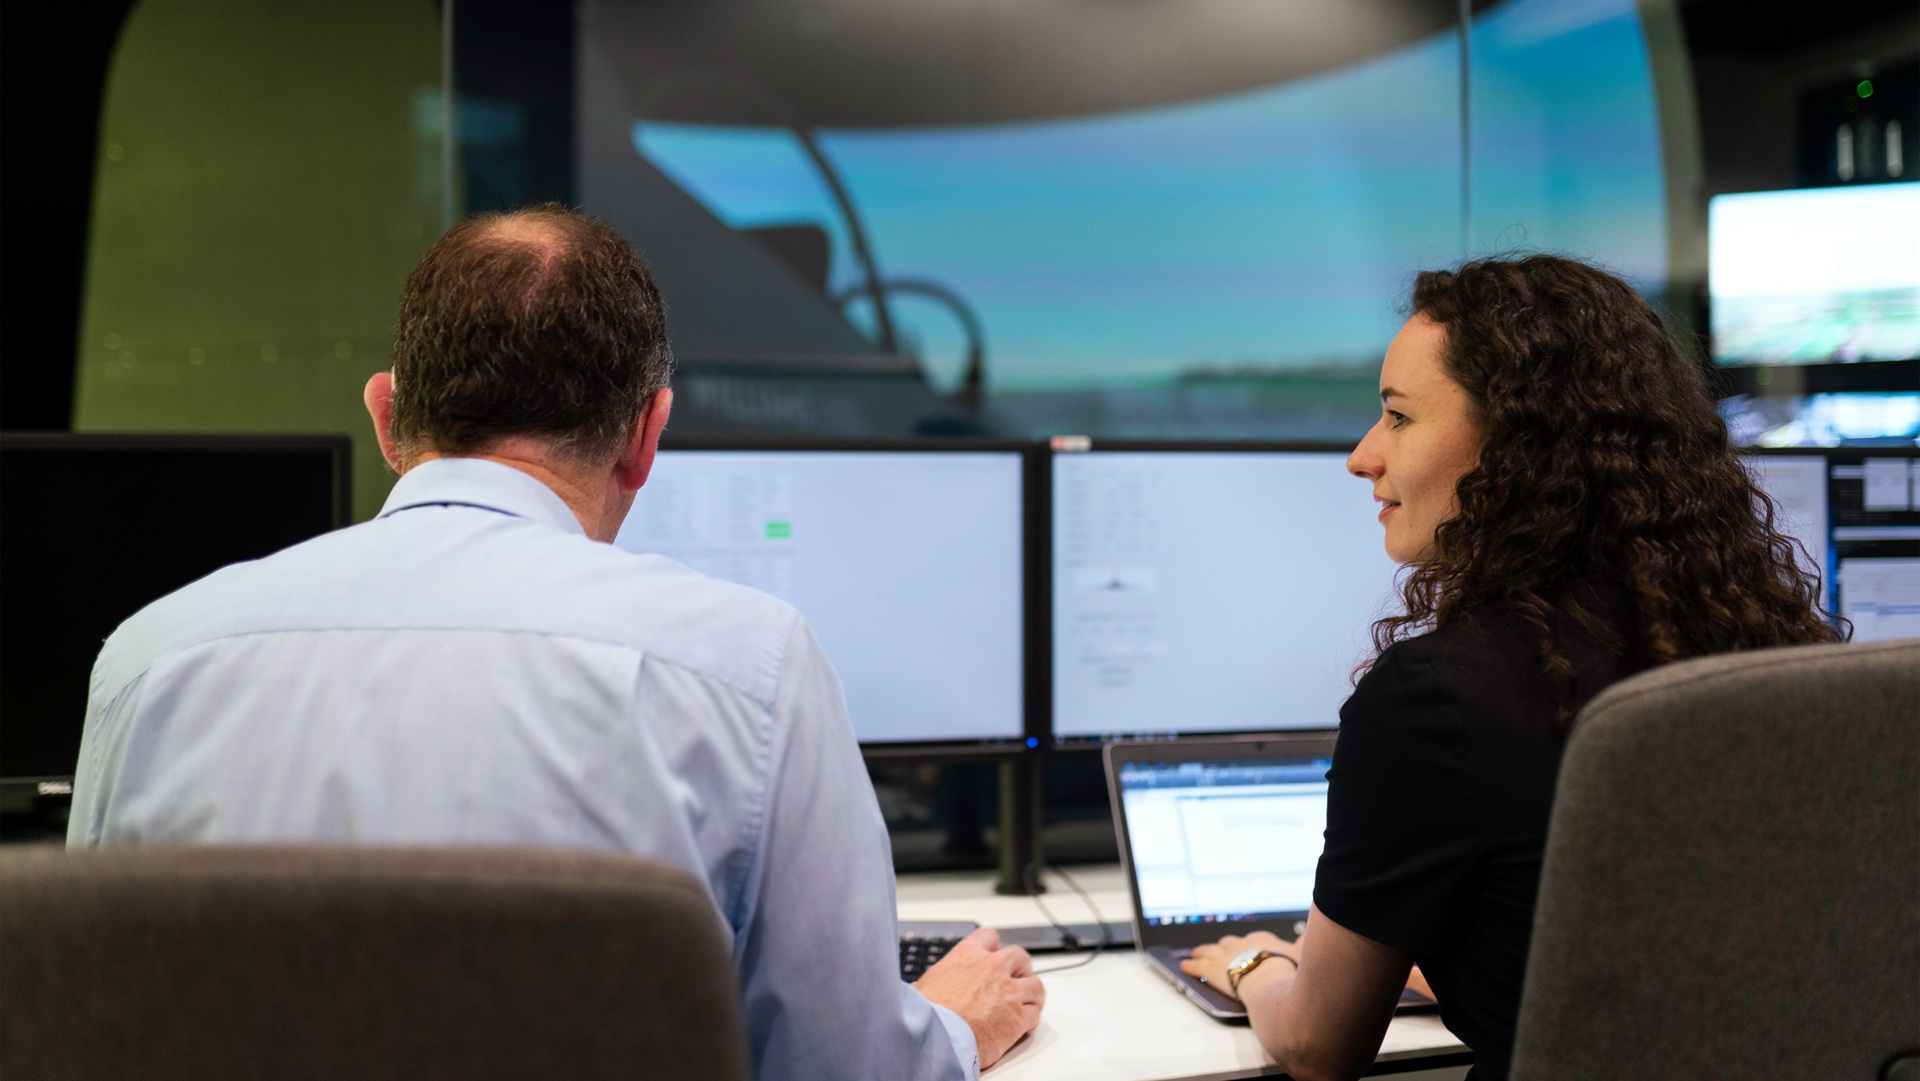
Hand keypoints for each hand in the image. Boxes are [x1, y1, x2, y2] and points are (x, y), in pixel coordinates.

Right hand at [913, 928, 1045, 1068]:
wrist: (937, 1039)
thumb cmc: (926, 1014)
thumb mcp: (923, 985)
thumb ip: (935, 981)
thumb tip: (921, 990)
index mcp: (968, 955)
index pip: (989, 937)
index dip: (994, 947)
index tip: (994, 955)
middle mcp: (992, 968)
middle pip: (1019, 957)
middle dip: (1019, 968)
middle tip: (1015, 979)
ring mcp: (1009, 992)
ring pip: (1035, 985)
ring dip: (1031, 993)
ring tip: (1026, 1001)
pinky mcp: (1018, 1018)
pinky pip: (1035, 1013)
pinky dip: (1031, 1018)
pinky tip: (1024, 1023)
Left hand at [1179, 930, 1297, 1001]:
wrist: (1270, 978)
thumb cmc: (1288, 968)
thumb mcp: (1302, 953)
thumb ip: (1304, 943)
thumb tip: (1308, 935)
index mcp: (1261, 940)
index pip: (1251, 940)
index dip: (1245, 944)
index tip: (1244, 946)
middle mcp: (1240, 944)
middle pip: (1227, 943)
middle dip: (1222, 947)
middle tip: (1216, 950)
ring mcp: (1225, 956)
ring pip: (1209, 951)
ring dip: (1200, 952)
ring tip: (1194, 953)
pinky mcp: (1213, 970)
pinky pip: (1198, 967)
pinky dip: (1190, 966)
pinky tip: (1184, 966)